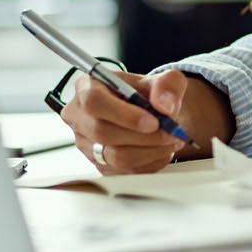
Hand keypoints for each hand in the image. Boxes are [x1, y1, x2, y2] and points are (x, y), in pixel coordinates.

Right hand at [59, 69, 189, 174]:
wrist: (154, 116)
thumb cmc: (152, 95)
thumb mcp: (166, 80)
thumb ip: (168, 85)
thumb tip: (164, 105)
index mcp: (88, 85)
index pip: (93, 101)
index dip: (123, 114)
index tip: (153, 122)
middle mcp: (80, 116)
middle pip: (102, 132)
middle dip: (143, 136)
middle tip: (170, 133)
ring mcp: (87, 143)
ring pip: (115, 156)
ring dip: (150, 151)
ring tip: (171, 140)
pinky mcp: (99, 165)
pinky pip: (124, 171)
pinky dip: (149, 162)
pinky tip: (162, 150)